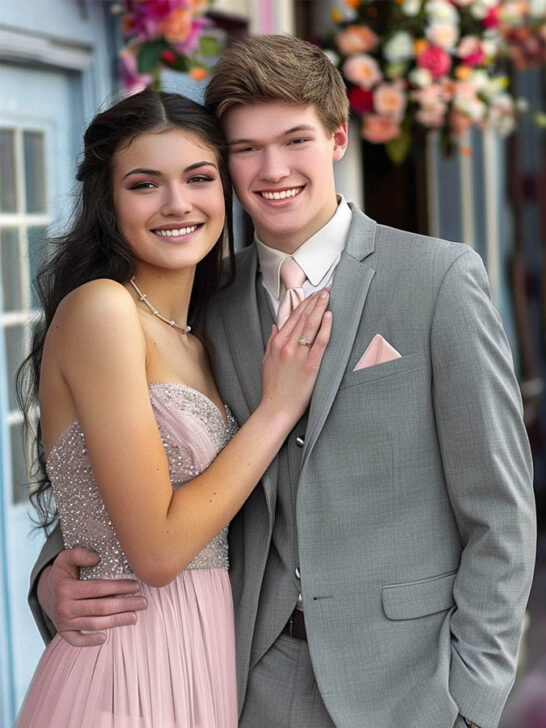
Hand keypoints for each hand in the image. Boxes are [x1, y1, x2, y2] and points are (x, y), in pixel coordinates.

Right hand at [37, 547, 146, 645]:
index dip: (118, 587)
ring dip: (116, 621)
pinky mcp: (64, 633)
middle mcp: (64, 607)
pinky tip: (105, 638)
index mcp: (65, 588)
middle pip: (100, 608)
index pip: (98, 588)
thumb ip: (79, 554)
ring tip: (134, 616)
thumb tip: (97, 559)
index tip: (136, 585)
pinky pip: (77, 640)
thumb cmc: (63, 573)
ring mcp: (63, 622)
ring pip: (94, 624)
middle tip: (143, 602)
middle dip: (124, 605)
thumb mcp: (65, 558)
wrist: (46, 592)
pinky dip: (90, 641)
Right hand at [261, 290, 331, 422]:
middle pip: (302, 318)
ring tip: (328, 297)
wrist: (276, 408)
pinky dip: (325, 327)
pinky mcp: (310, 366)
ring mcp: (298, 355)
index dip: (303, 304)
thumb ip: (271, 341)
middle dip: (314, 301)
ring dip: (320, 308)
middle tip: (325, 290)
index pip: (292, 318)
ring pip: (310, 326)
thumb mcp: (266, 360)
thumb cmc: (273, 387)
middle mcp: (286, 346)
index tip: (312, 294)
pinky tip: (329, 316)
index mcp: (276, 343)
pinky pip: (319, 342)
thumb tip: (275, 325)